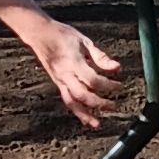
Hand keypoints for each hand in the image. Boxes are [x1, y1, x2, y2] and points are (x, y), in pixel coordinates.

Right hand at [30, 13, 129, 128]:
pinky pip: (67, 100)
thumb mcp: (84, 41)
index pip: (93, 80)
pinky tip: (85, 117)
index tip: (119, 86)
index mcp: (73, 62)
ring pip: (72, 102)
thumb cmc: (62, 35)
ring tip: (97, 124)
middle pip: (82, 95)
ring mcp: (59, 80)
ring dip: (85, 115)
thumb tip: (117, 68)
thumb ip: (100, 57)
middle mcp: (65, 74)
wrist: (40, 34)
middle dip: (98, 103)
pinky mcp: (57, 83)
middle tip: (113, 106)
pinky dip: (77, 111)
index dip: (108, 85)